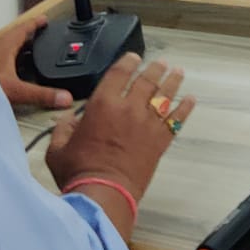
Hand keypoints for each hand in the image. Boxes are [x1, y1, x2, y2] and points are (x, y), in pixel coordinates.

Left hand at [0, 15, 72, 108]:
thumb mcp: (15, 90)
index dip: (36, 23)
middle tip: (40, 37)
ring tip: (27, 54)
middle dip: (28, 36)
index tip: (45, 19)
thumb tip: (65, 97)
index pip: (23, 27)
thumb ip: (41, 94)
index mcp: (5, 45)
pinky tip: (8, 71)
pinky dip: (7, 60)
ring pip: (4, 47)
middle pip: (14, 37)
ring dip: (16, 49)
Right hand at [46, 54, 194, 204]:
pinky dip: (185, 108)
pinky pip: (176, 119)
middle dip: (155, 68)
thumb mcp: (58, 149)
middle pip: (146, 80)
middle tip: (161, 63)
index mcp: (102, 104)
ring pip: (164, 95)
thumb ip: (63, 129)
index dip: (127, 62)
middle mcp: (128, 108)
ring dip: (172, 81)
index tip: (134, 57)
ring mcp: (148, 123)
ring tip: (178, 72)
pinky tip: (191, 100)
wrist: (105, 193)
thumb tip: (68, 119)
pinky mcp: (160, 140)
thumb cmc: (79, 171)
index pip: (118, 73)